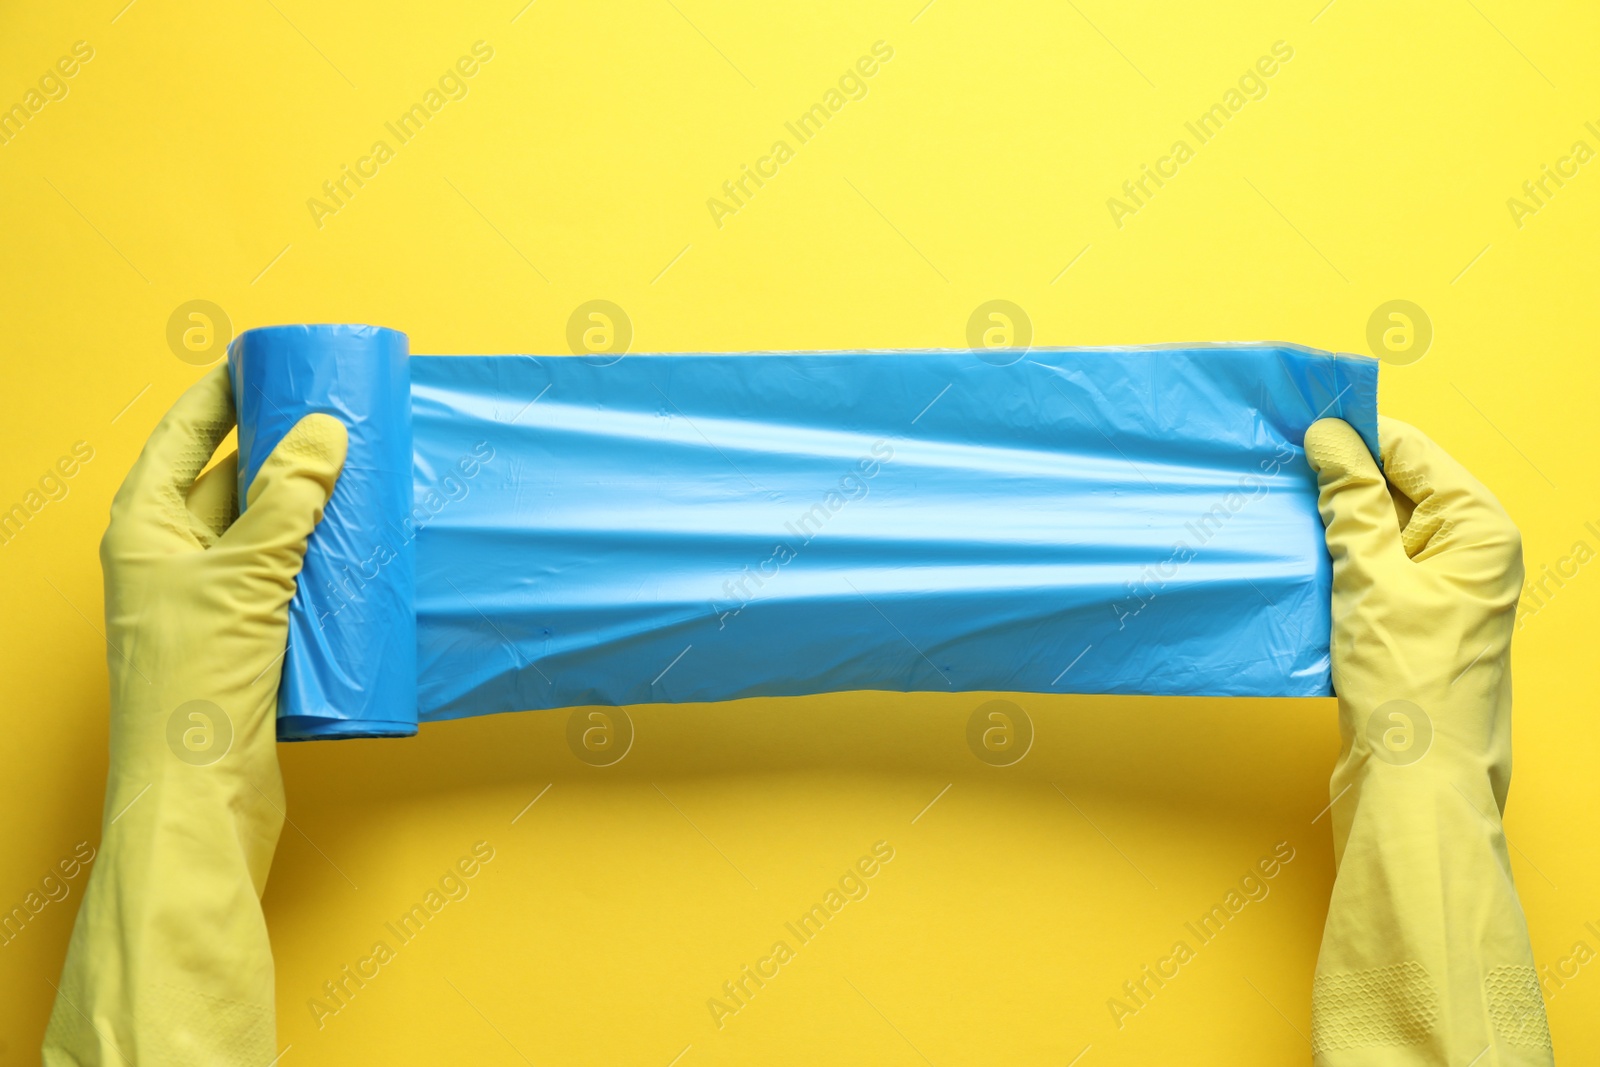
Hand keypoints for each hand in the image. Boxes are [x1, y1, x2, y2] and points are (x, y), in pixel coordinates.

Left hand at [45, 365, 345, 1065]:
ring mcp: (211, 602)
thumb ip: (289, 500)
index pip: (184, 438)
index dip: (224, 395)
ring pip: (269, 533)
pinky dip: (326, 559)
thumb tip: (324, 431)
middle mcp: (171, 560)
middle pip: (231, 481)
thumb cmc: (197, 686)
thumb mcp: (245, 575)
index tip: (270, 360)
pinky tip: (367, 547)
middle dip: (285, 450)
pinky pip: (291, 580)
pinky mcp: (250, 642)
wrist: (200, 799)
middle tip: (343, 418)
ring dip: (314, 507)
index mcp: (144, 529)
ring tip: (368, 474)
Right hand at [1302, 416, 1549, 1065]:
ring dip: (1327, 520)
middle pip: (1395, 487)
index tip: (1292, 418)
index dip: (1352, 431)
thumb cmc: (1406, 684)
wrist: (1415, 789)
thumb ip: (1349, 500)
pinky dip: (1330, 559)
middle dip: (1335, 476)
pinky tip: (1288, 553)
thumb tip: (1329, 437)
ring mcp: (1441, 590)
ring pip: (1375, 530)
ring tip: (1269, 503)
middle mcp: (1470, 553)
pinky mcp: (1409, 623)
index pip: (1411, 451)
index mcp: (1481, 529)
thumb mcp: (1370, 577)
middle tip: (1269, 459)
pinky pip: (1367, 569)